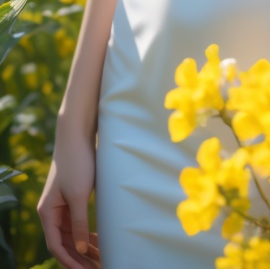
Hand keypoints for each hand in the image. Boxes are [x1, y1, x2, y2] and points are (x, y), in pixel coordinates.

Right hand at [37, 133, 100, 268]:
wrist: (77, 135)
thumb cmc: (76, 162)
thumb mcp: (79, 195)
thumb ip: (79, 224)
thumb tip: (81, 250)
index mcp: (47, 213)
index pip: (56, 247)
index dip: (71, 262)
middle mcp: (51, 212)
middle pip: (64, 244)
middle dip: (80, 258)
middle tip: (99, 268)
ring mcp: (61, 206)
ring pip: (72, 236)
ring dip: (85, 248)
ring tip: (101, 259)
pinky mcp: (71, 199)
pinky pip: (77, 224)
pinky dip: (86, 235)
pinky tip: (98, 242)